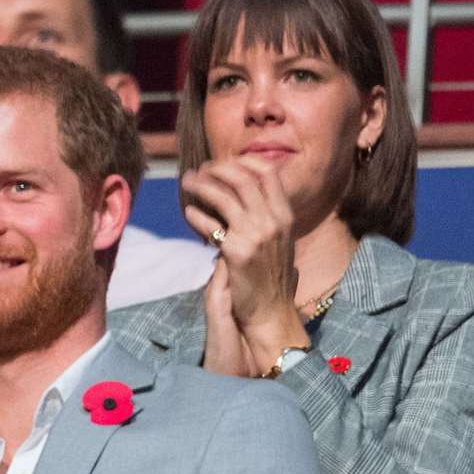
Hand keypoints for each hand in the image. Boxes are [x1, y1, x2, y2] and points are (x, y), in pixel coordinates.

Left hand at [181, 160, 305, 362]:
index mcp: (285, 215)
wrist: (271, 311)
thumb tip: (247, 196)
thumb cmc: (271, 278)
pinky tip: (188, 212)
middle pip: (243, 179)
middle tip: (200, 169)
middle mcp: (273, 221)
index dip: (245, 162)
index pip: (268, 174)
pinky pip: (211, 225)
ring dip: (202, 185)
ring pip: (224, 196)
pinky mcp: (236, 252)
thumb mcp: (279, 241)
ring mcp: (256, 235)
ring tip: (187, 182)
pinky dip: (196, 215)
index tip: (225, 161)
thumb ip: (267, 217)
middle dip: (218, 169)